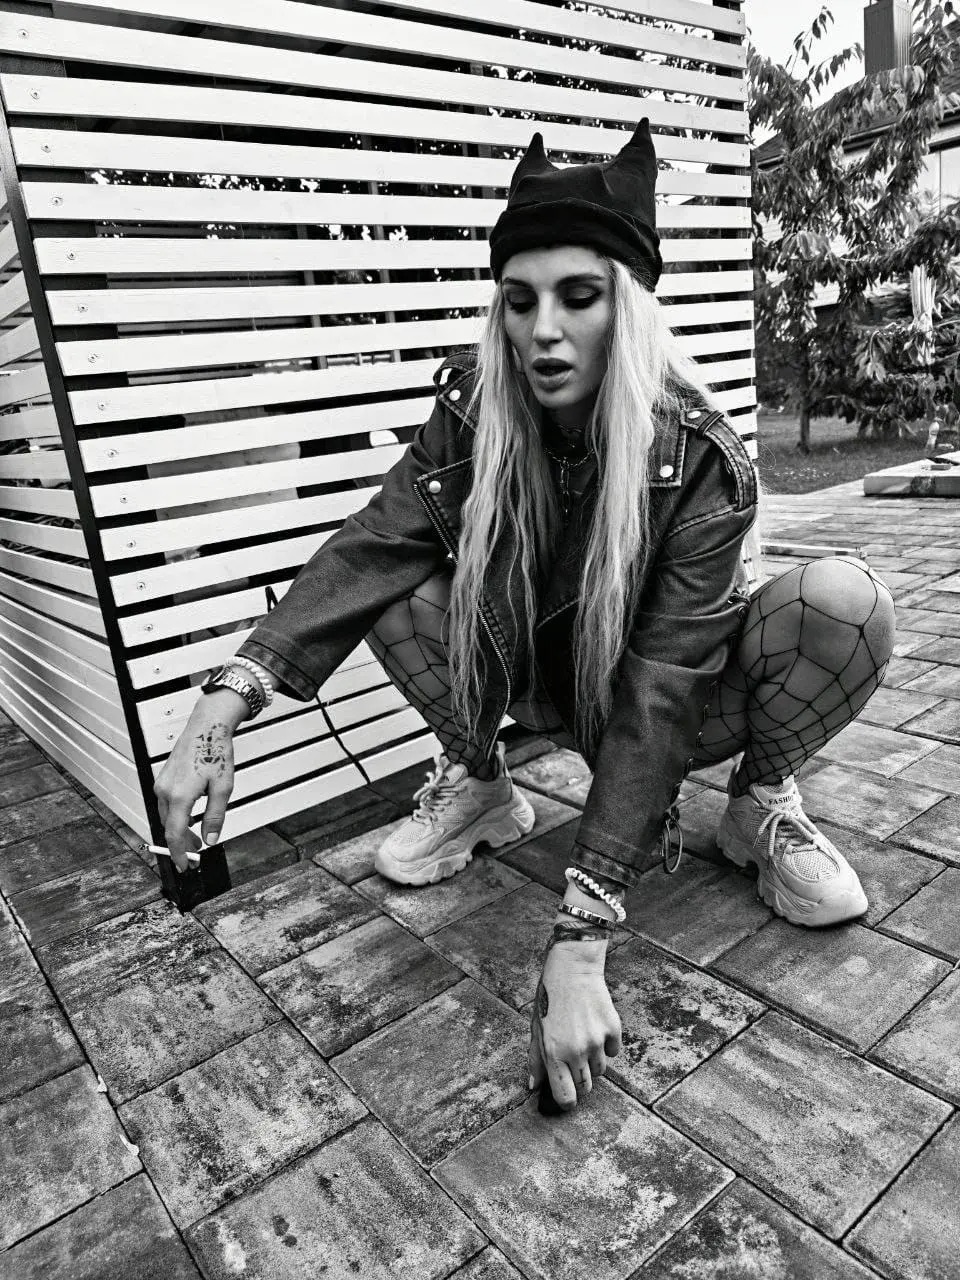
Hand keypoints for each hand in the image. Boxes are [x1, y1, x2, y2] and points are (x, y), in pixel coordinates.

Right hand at [153, 688, 247, 869]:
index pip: (174, 835)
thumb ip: (215, 816)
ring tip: (196, 835)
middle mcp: (165, 791)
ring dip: (179, 829)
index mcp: (180, 796)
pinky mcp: (163, 778)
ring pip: (166, 816)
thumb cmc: (216, 752)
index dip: (179, 854)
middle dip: (182, 843)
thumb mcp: (223, 788)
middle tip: (197, 851)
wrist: (207, 726)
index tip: (185, 866)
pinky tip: (189, 815)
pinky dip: (176, 815)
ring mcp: (162, 784)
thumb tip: (211, 839)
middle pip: (168, 827)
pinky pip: (166, 804)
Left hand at [528, 933, 621, 1110]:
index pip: (566, 1096)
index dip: (567, 1102)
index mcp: (553, 1053)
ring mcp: (596, 1040)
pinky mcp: (613, 1029)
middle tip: (573, 1064)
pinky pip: (613, 1051)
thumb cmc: (549, 998)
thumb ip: (535, 1060)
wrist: (572, 969)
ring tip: (582, 1039)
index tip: (567, 1099)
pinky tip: (594, 1027)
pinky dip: (606, 1046)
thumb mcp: (536, 1029)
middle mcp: (576, 1051)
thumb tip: (533, 1086)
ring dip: (592, 1062)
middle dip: (580, 1083)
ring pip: (600, 1069)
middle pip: (586, 1087)